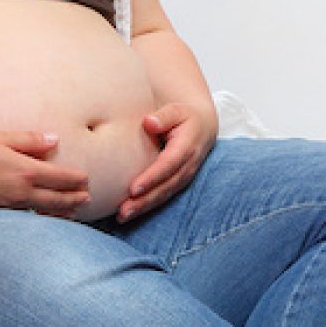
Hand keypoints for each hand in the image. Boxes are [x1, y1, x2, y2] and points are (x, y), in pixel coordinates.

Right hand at [0, 130, 90, 216]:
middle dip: (74, 199)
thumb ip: (29, 140)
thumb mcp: (0, 138)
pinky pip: (28, 217)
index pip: (60, 178)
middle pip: (56, 199)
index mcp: (25, 171)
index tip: (86, 178)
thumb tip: (54, 140)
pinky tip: (44, 216)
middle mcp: (20, 192)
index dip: (76, 179)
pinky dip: (42, 217)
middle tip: (87, 198)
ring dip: (61, 211)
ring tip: (73, 211)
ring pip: (43, 212)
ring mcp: (10, 206)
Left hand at [118, 102, 218, 222]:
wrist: (203, 127)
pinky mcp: (178, 183)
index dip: (152, 177)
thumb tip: (148, 122)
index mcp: (186, 147)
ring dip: (143, 208)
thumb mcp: (176, 110)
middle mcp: (187, 166)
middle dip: (144, 200)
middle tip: (123, 211)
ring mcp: (184, 177)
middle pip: (165, 186)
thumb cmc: (184, 117)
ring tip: (122, 216)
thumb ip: (163, 116)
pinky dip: (146, 207)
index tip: (133, 188)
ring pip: (164, 195)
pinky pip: (162, 197)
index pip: (168, 165)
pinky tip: (128, 213)